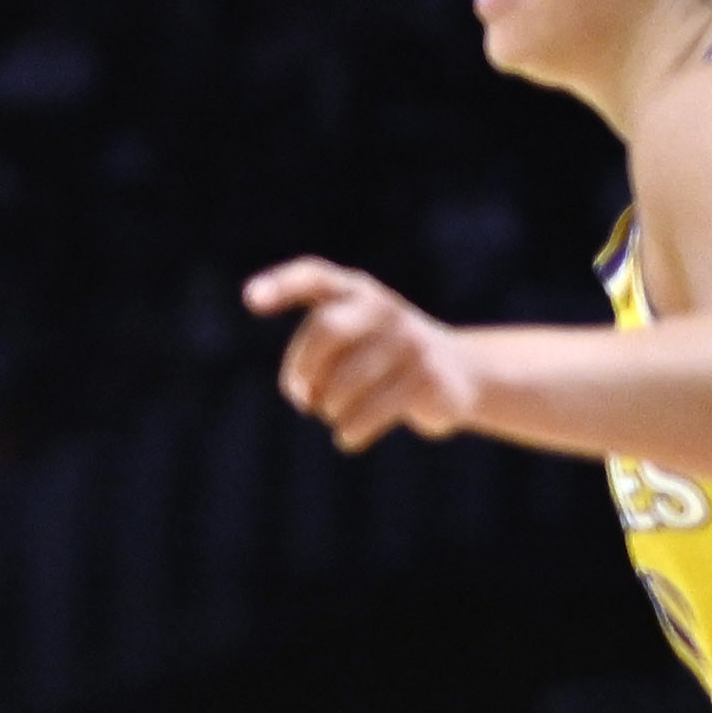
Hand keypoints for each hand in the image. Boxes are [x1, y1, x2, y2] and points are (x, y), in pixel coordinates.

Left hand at [241, 259, 483, 449]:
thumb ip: (317, 353)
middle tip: (302, 399)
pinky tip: (349, 435)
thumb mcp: (351, 341)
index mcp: (356, 292)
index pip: (314, 277)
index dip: (282, 285)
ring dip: (329, 409)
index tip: (251, 300)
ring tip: (335, 413)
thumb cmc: (381, 360)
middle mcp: (384, 308)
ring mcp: (410, 341)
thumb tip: (305, 394)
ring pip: (343, 384)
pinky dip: (348, 432)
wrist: (460, 373)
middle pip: (327, 330)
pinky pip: (367, 414)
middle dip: (303, 370)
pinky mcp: (426, 379)